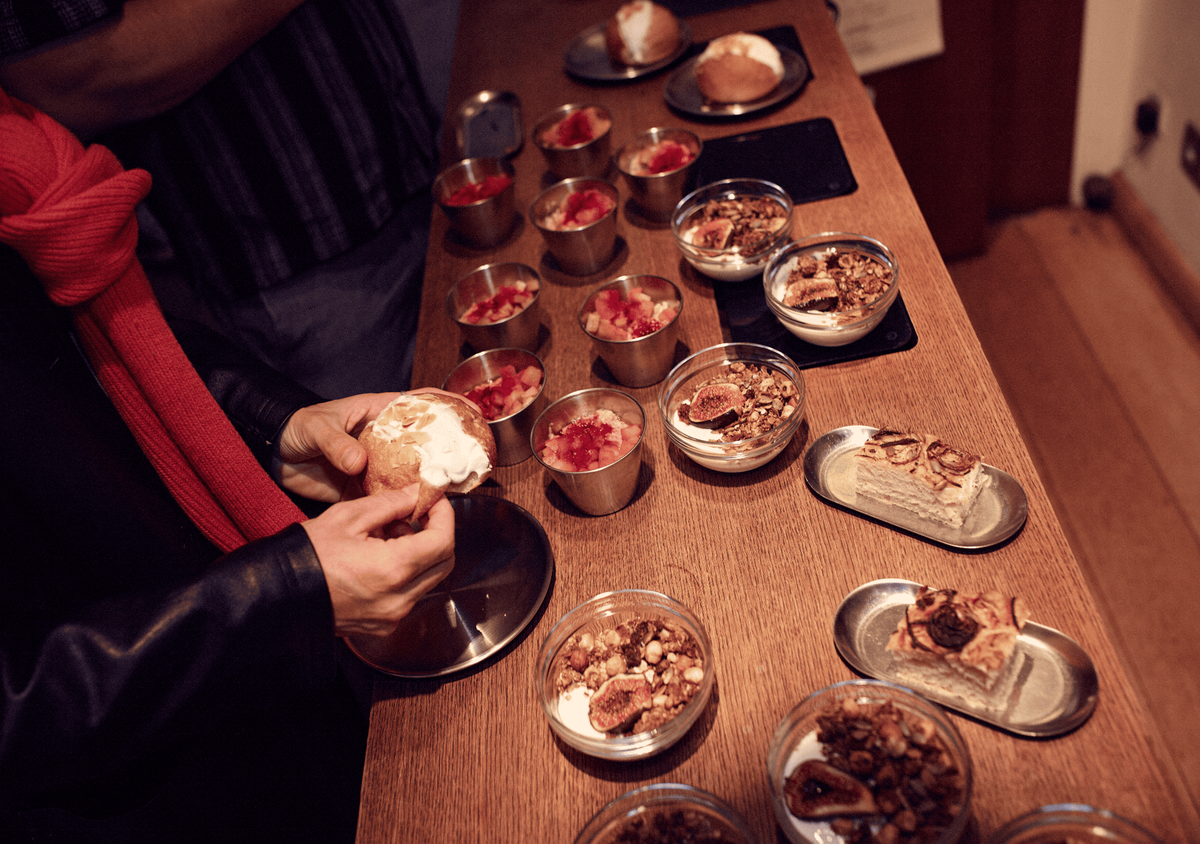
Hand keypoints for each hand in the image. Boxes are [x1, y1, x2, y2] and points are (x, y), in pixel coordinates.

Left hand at [277, 389, 470, 502]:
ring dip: (428, 485)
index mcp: (377, 413)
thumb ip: (337, 444)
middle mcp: (383, 439)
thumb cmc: (296, 428)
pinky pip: (389, 500)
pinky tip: (419, 517)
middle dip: (447, 451)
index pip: (418, 403)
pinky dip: (403, 508)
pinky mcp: (365, 489)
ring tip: (451, 494)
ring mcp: (377, 465)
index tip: (471, 412)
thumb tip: (359, 462)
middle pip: (423, 443)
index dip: (447, 405)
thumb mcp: (316, 428)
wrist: (274, 457)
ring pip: (410, 474)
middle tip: (470, 462)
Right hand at [302, 488, 454, 637]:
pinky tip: (383, 555)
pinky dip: (408, 572)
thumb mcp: (348, 516)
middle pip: (444, 562)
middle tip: (419, 512)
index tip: (434, 499)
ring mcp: (392, 616)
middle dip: (438, 533)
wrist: (278, 593)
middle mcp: (399, 599)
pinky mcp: (383, 624)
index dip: (444, 514)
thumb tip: (419, 492)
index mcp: (393, 569)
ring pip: (429, 579)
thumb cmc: (307, 554)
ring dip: (422, 553)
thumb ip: (391, 503)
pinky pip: (411, 594)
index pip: (443, 540)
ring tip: (392, 532)